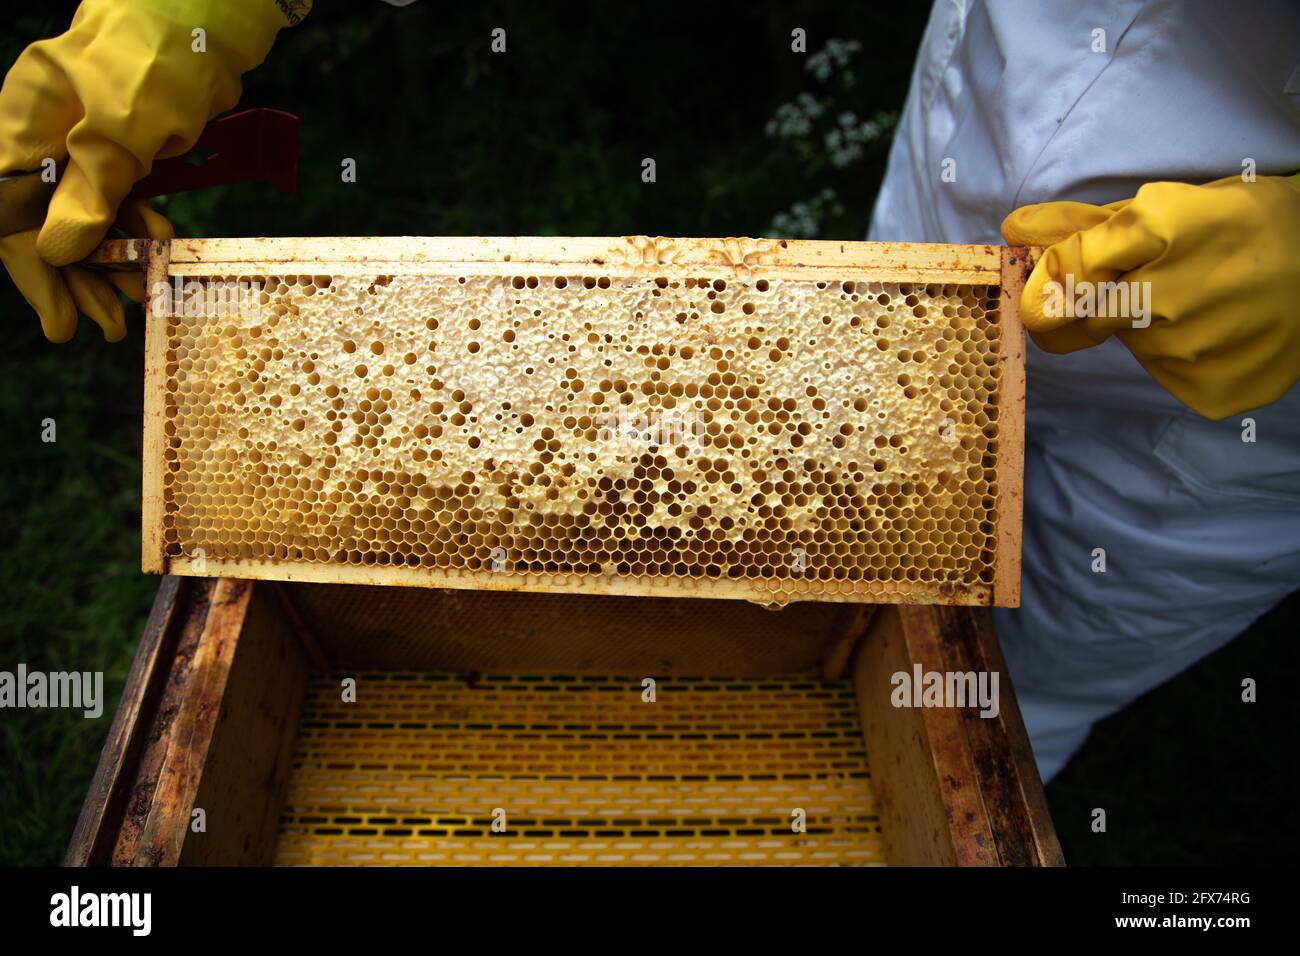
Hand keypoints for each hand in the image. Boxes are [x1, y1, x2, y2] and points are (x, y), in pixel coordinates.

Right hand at [0, 0, 308, 340]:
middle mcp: (47, 137)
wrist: (207, 18)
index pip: (13, 217)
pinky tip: (158, 245)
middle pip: (50, 224)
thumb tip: (59, 249)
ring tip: (138, 297)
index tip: (63, 324)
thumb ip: (91, 190)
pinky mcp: (126, 146)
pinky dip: (137, 226)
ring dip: (114, 259)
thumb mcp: (123, 128)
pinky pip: (120, 200)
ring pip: (89, 217)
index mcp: (24, 126)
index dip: (37, 276)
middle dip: (81, 278)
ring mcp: (86, 142)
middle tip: (112, 326)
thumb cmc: (157, 56)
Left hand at [1001, 174, 1299, 418]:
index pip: (1066, 269)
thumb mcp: (1168, 205)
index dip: (1053, 275)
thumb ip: (1081, 222)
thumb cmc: (1245, 225)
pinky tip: (1216, 329)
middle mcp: (1169, 295)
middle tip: (1137, 288)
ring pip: (1128, 346)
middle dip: (1090, 305)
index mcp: (1159, 229)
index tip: (1057, 277)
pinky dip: (1180, 355)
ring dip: (1144, 327)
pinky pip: (1167, 374)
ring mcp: (1190, 349)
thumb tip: (1012, 230)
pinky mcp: (1209, 389)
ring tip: (1197, 302)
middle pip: (1081, 318)